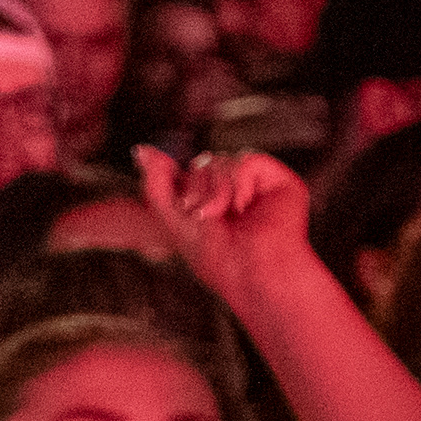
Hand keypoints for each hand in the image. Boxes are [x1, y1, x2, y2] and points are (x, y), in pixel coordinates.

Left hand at [132, 145, 319, 317]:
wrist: (250, 270)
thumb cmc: (213, 255)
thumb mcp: (171, 217)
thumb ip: (155, 182)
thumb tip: (140, 150)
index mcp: (214, 202)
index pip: (190, 173)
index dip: (183, 186)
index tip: (187, 210)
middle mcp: (236, 193)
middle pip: (204, 164)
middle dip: (198, 191)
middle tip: (207, 218)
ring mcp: (258, 187)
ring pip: (224, 160)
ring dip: (217, 190)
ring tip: (226, 215)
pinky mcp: (281, 183)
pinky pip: (249, 158)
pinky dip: (240, 179)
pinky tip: (244, 204)